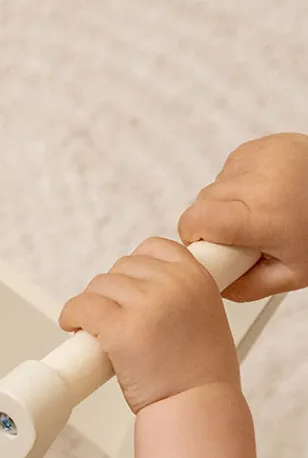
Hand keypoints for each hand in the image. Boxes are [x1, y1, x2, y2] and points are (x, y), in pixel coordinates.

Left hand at [59, 237, 238, 413]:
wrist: (196, 407)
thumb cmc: (200, 375)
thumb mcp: (205, 318)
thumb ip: (180, 297)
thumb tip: (143, 293)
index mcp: (197, 277)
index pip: (154, 248)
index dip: (134, 269)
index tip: (126, 291)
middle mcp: (172, 283)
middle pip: (121, 267)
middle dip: (111, 292)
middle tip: (109, 318)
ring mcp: (145, 303)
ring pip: (99, 286)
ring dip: (91, 306)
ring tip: (94, 328)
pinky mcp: (119, 327)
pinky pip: (82, 306)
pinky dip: (72, 315)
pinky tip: (74, 328)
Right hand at [179, 133, 307, 300]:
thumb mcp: (289, 276)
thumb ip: (243, 287)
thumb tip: (211, 284)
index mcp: (261, 216)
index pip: (193, 220)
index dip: (195, 237)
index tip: (210, 246)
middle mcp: (260, 181)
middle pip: (202, 204)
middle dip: (214, 222)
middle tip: (246, 234)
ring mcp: (262, 157)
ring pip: (215, 186)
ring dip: (228, 202)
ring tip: (260, 211)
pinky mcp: (265, 145)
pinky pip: (231, 168)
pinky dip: (240, 183)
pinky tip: (264, 193)